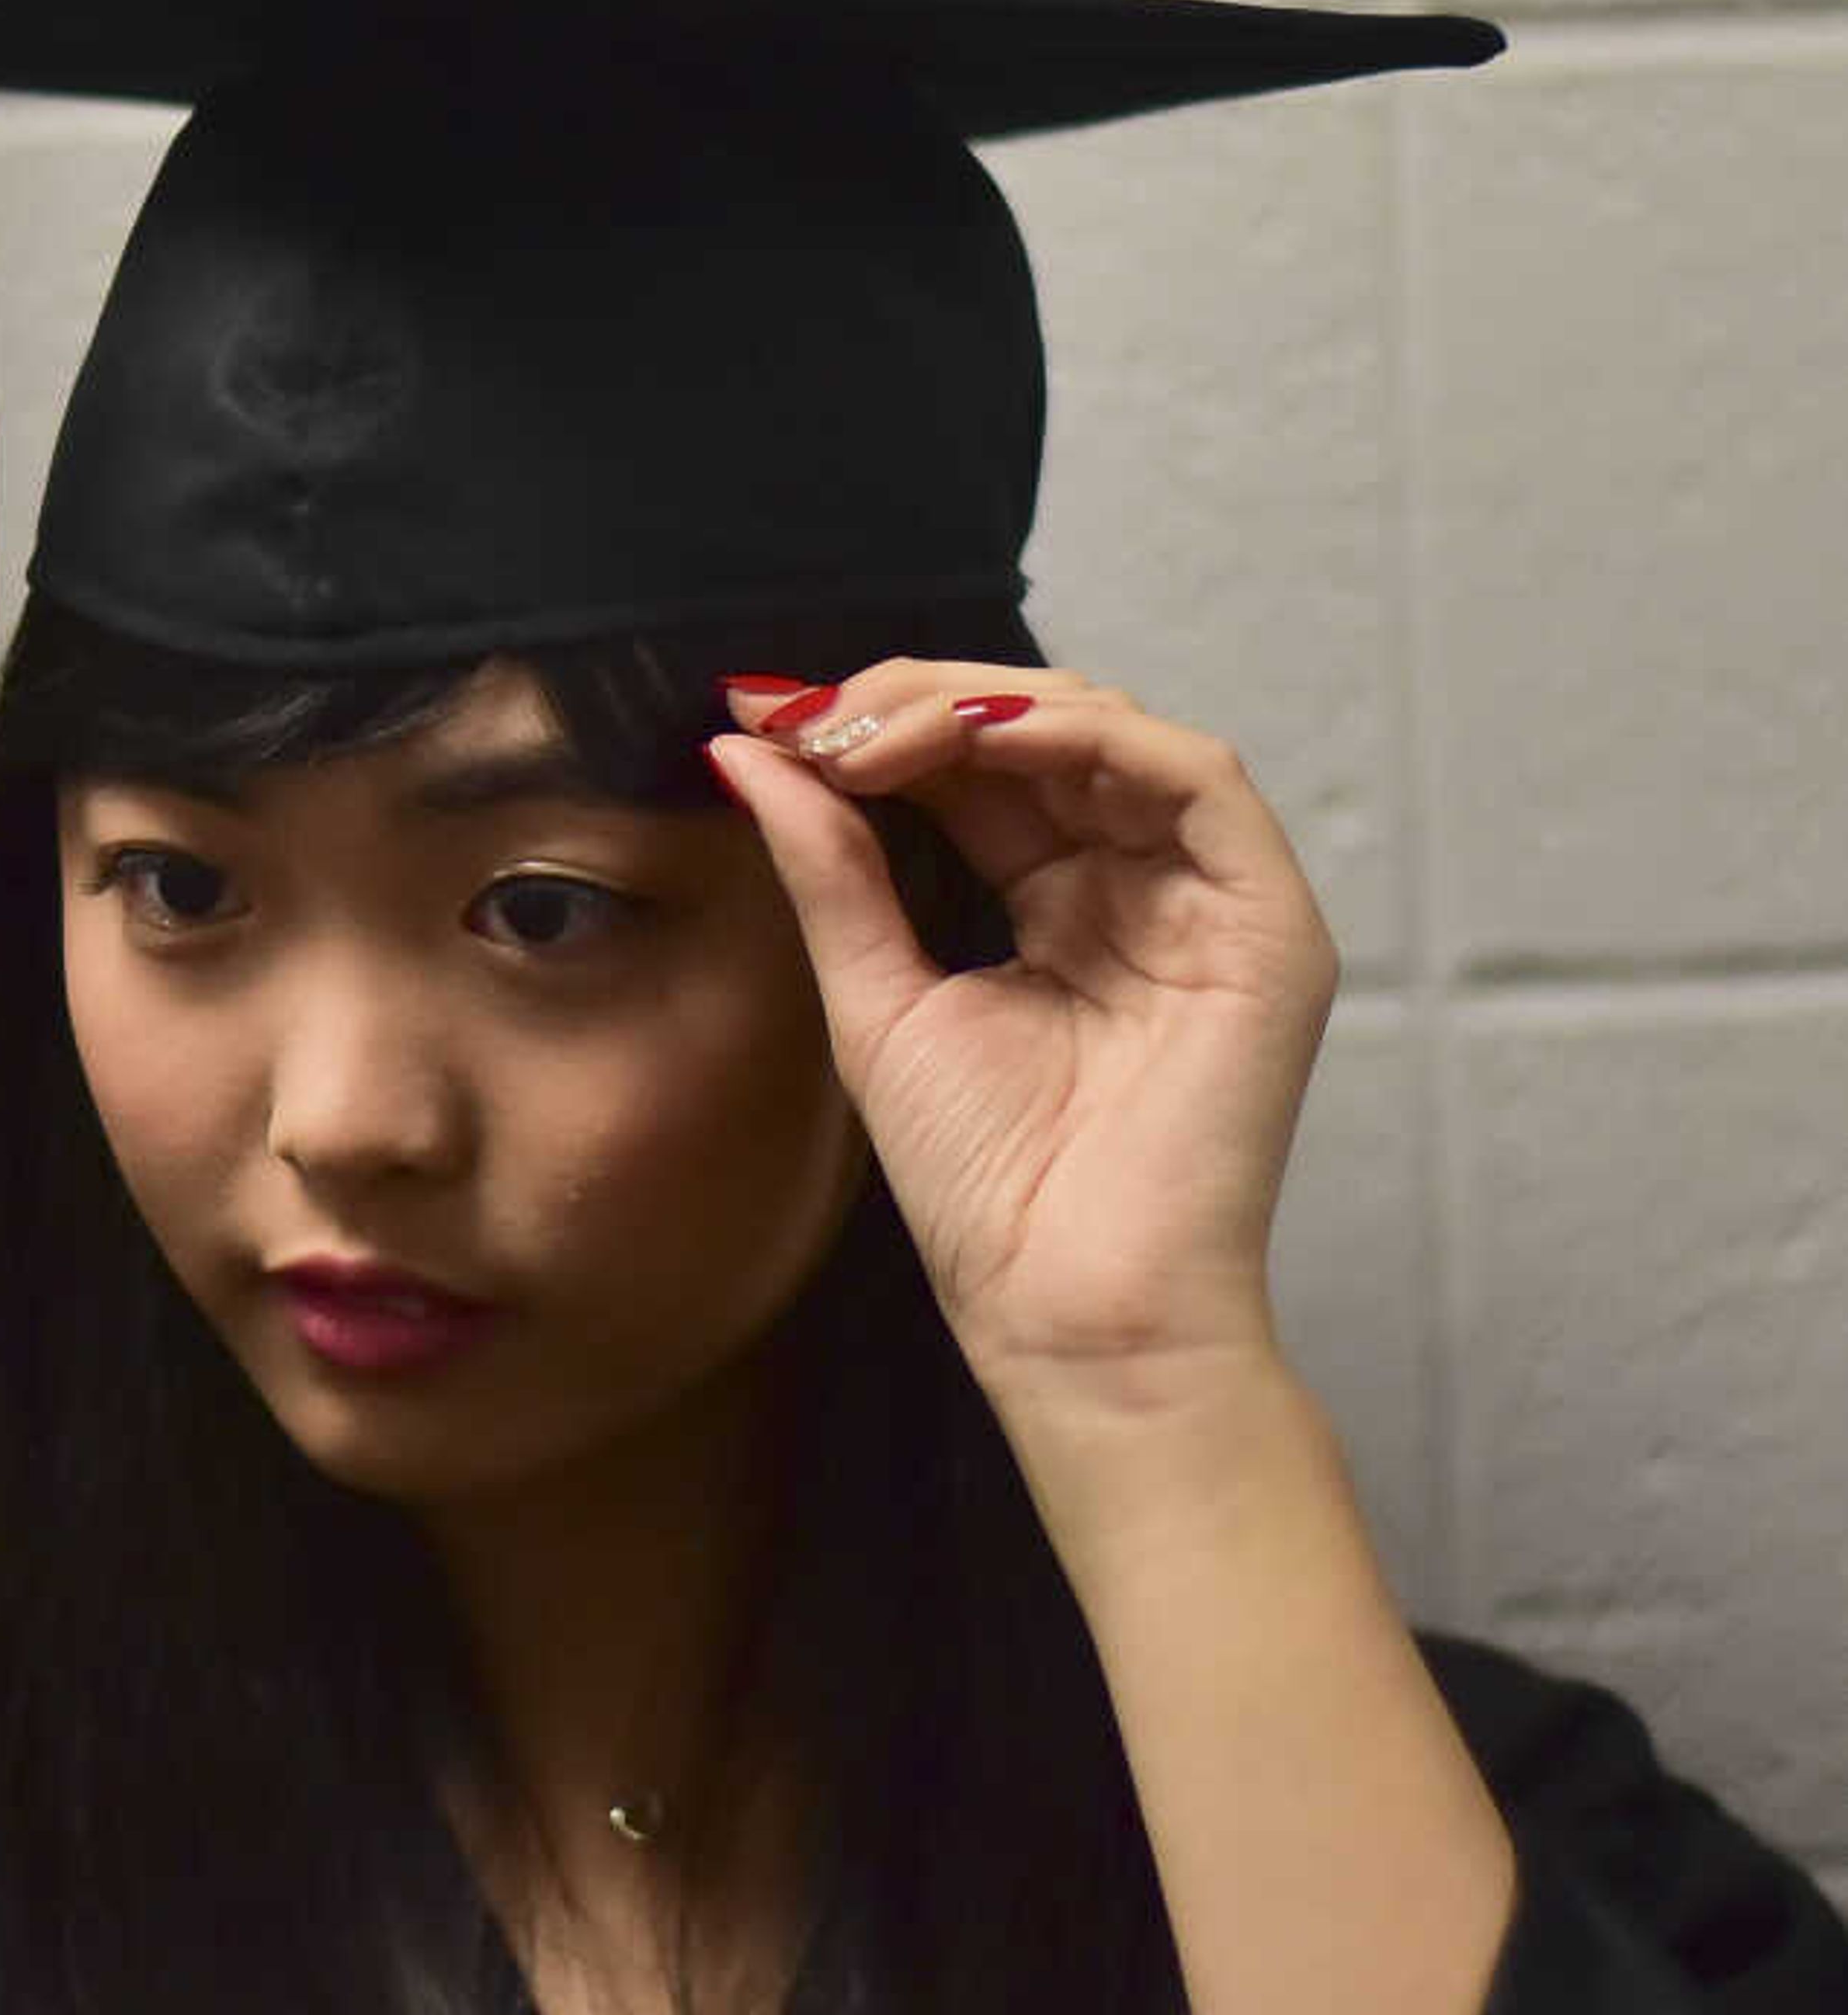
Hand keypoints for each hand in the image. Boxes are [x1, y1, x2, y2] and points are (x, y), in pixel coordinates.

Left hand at [713, 664, 1336, 1408]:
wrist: (1069, 1310)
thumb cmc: (986, 1190)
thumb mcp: (879, 999)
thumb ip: (829, 868)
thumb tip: (747, 748)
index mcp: (1061, 908)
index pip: (977, 772)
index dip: (879, 727)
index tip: (766, 713)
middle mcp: (1139, 888)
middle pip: (1039, 733)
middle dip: (917, 704)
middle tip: (813, 718)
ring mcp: (1208, 901)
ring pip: (1113, 734)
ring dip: (986, 708)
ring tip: (875, 733)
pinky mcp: (1266, 923)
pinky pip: (1196, 780)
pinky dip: (1091, 738)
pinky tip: (986, 738)